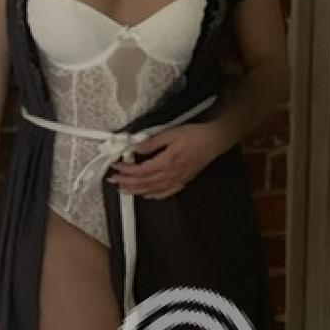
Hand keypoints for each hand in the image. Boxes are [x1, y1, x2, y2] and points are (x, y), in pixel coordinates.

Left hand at [107, 121, 228, 199]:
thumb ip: (152, 142)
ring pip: (153, 190)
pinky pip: (166, 192)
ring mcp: (177, 180)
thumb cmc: (195, 136)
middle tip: (114, 181)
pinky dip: (155, 195)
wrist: (214, 141)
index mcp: (167, 162)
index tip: (117, 168)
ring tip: (125, 190)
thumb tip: (136, 147)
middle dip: (127, 182)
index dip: (127, 171)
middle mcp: (171, 174)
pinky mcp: (183, 181)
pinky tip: (148, 195)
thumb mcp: (171, 133)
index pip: (141, 170)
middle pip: (144, 183)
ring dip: (137, 191)